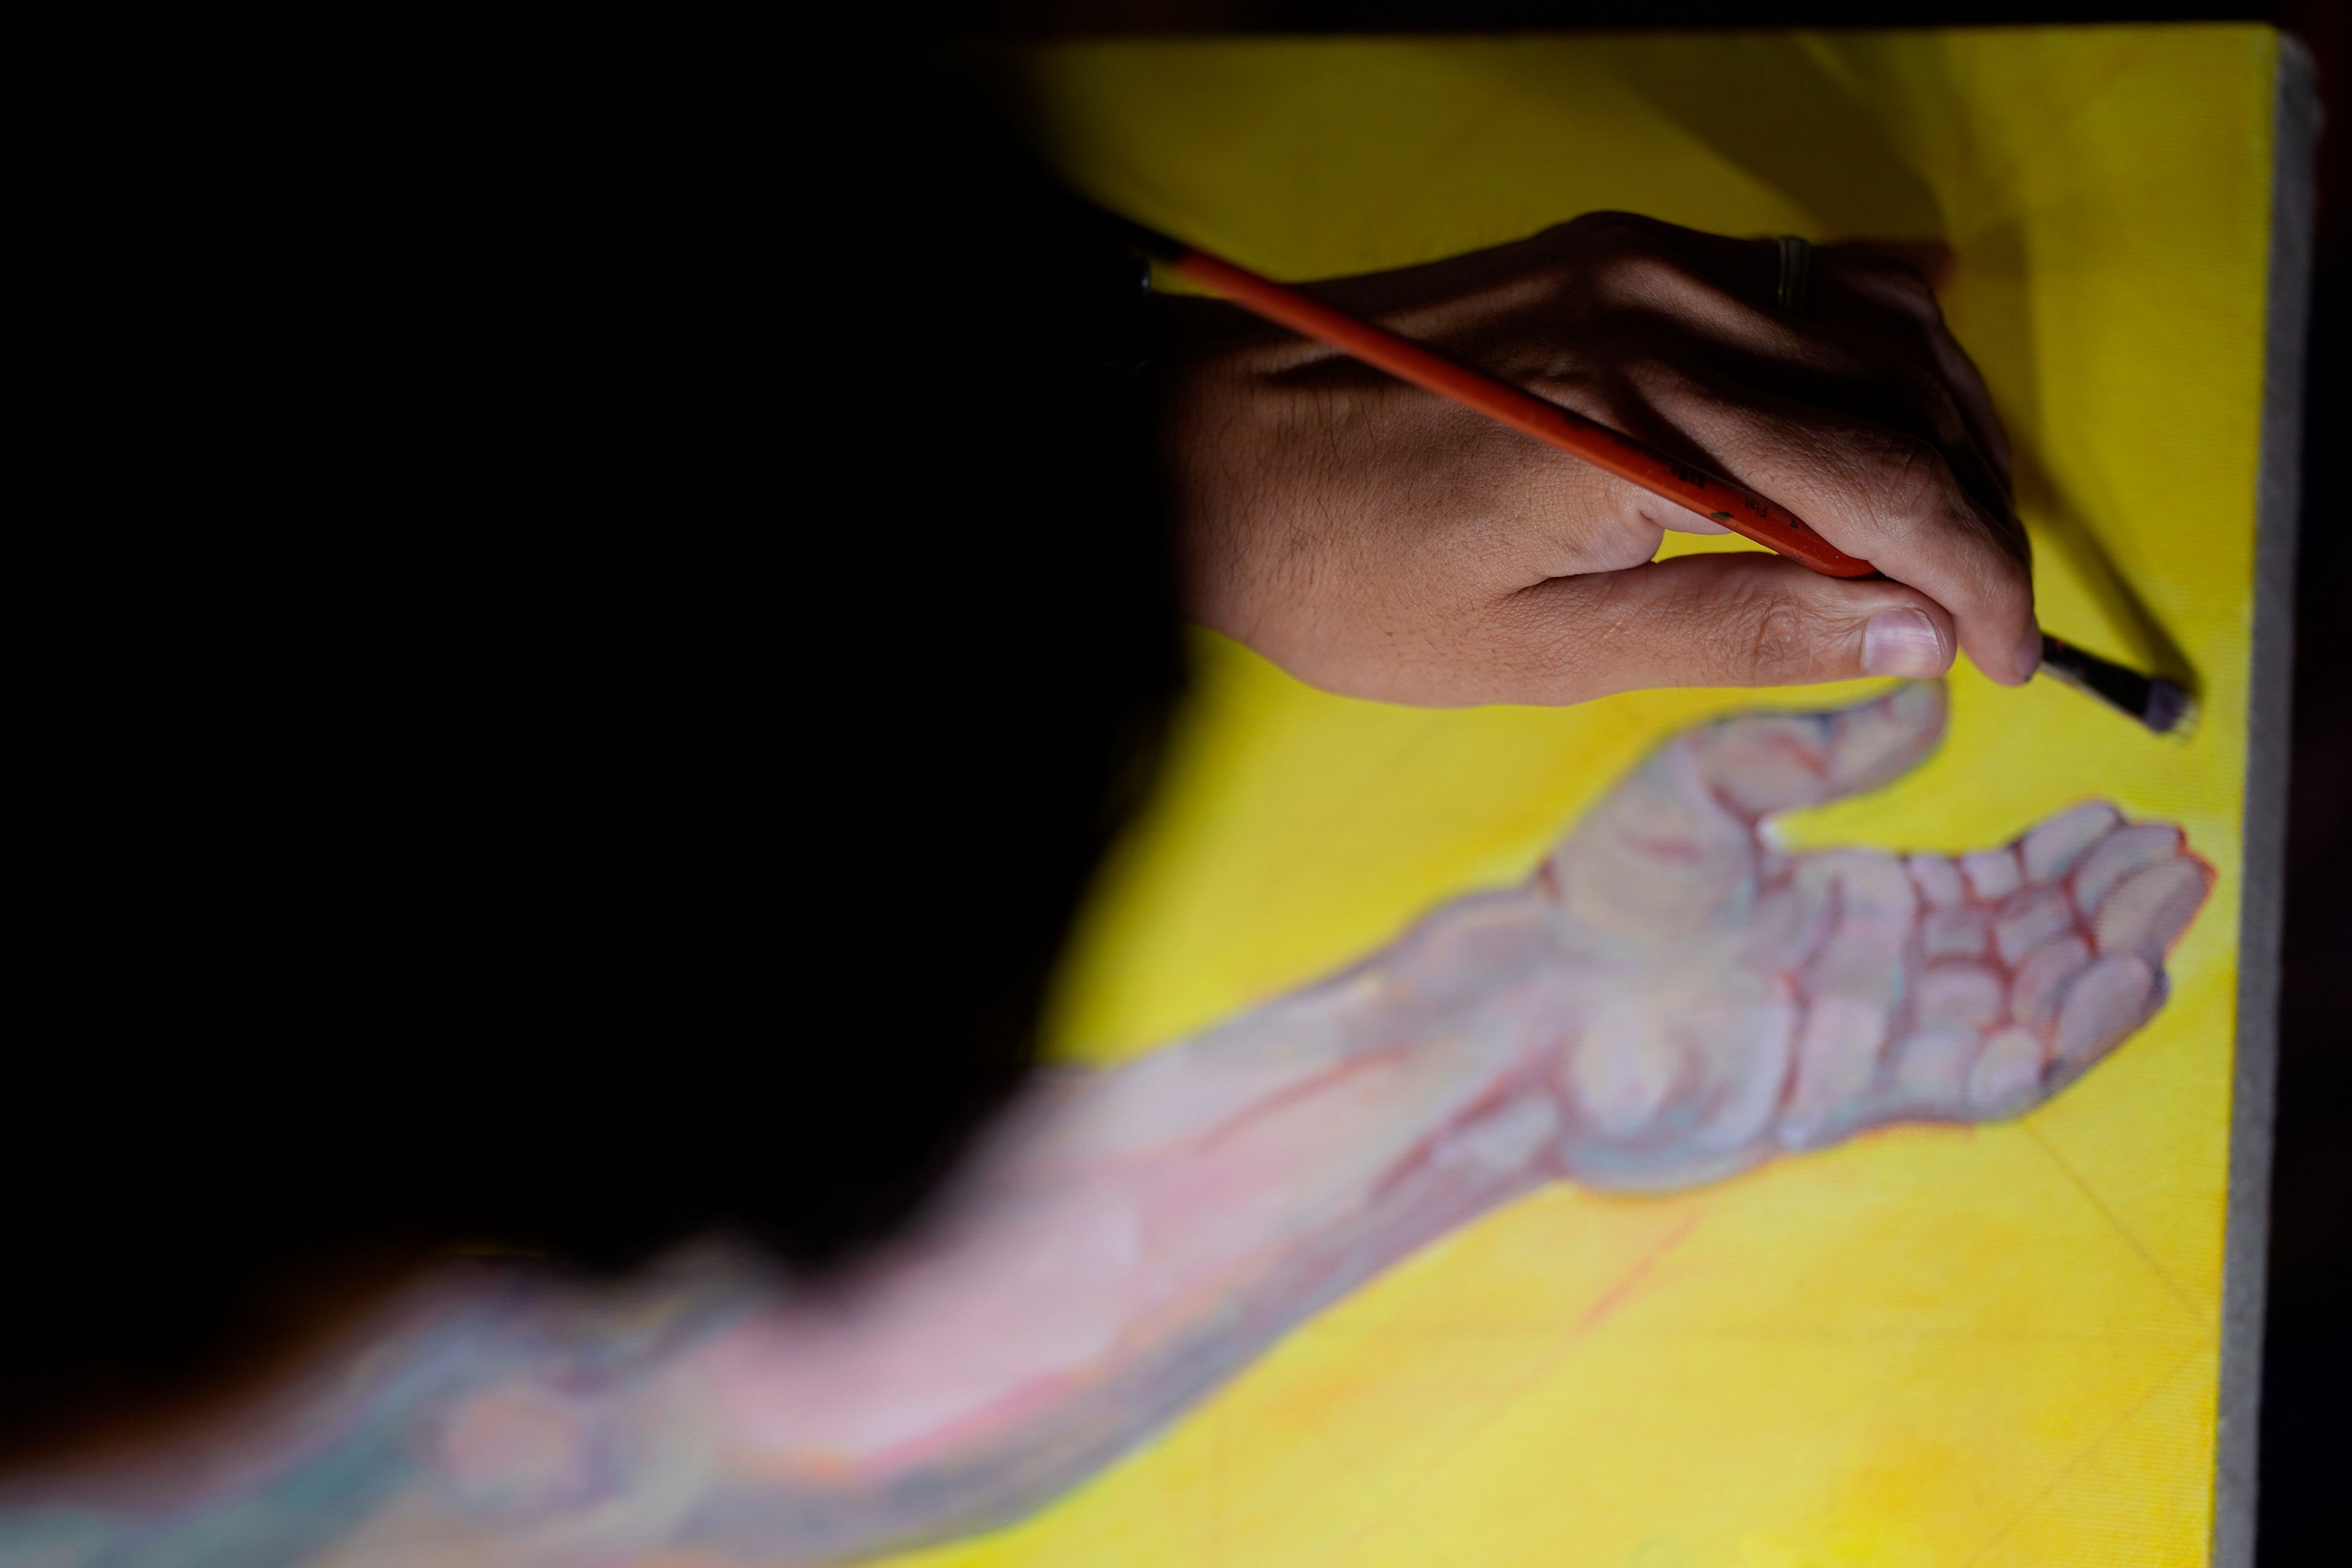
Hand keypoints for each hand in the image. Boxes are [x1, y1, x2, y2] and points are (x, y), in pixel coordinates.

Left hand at [1157, 213, 2038, 704]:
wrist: (1194, 453)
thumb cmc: (1342, 572)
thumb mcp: (1530, 653)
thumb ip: (1733, 633)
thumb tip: (1910, 630)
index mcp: (1644, 420)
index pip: (1886, 490)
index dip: (1975, 579)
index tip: (2006, 659)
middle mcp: (1659, 307)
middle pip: (1899, 398)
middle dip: (1972, 513)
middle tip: (1985, 615)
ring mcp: (1634, 258)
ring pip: (1865, 323)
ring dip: (1936, 427)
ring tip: (1950, 533)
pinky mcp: (1605, 244)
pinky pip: (1790, 275)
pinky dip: (1868, 340)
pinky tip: (1901, 397)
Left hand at [1519, 682, 2208, 1187]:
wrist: (1526, 998)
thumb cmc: (1593, 895)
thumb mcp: (1708, 782)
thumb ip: (1820, 745)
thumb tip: (1929, 697)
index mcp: (1843, 904)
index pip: (1983, 883)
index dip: (2058, 855)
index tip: (2118, 812)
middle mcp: (1867, 975)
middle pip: (2022, 945)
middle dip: (2103, 902)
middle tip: (2173, 853)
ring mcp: (1862, 1039)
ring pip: (2020, 1008)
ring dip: (2102, 963)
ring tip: (2166, 905)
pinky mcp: (1849, 1094)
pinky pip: (1979, 1077)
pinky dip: (2054, 1038)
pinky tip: (2111, 984)